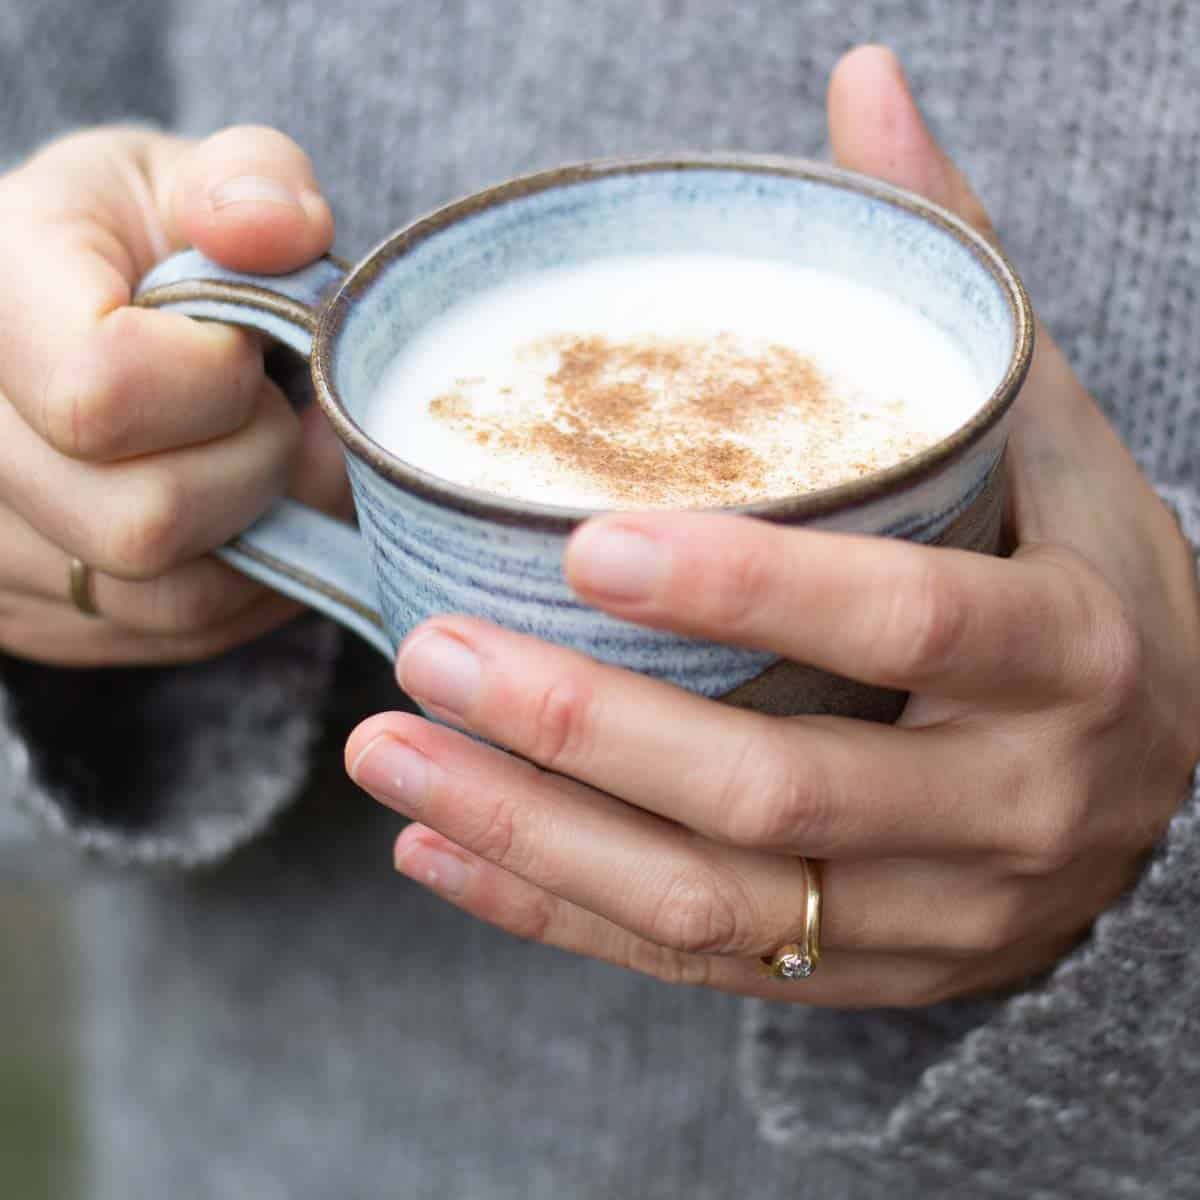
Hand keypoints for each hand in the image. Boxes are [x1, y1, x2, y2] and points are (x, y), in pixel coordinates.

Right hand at [0, 124, 347, 665]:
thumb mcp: (189, 181)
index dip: (217, 381)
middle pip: (144, 519)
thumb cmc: (143, 246)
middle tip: (271, 411)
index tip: (242, 347)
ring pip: (172, 598)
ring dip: (262, 532)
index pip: (102, 392)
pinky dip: (249, 582)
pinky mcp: (41, 614)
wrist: (85, 324)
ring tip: (268, 458)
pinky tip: (247, 513)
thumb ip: (248, 181)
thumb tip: (275, 230)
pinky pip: (180, 632)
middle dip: (255, 465)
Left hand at [345, 47, 1199, 1005]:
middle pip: (774, 789)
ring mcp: (937, 911)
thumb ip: (950, 280)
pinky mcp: (868, 971)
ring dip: (533, 831)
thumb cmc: (1093, 589)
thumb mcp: (1052, 443)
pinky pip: (698, 960)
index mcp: (1070, 656)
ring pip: (712, 900)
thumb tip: (864, 89)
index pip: (907, 624)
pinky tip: (441, 844)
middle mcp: (1010, 804)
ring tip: (390, 751)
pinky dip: (556, 910)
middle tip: (427, 650)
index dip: (747, 589)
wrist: (1174, 779)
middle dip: (584, 726)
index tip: (579, 546)